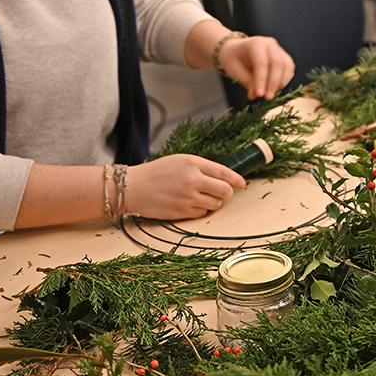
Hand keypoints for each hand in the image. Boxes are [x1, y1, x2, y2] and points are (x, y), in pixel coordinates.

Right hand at [126, 154, 245, 218]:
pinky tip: (190, 204)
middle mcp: (193, 180)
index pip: (224, 172)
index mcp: (193, 164)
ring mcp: (187, 198)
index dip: (236, 179)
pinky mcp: (181, 212)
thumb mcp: (181, 161)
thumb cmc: (157, 172)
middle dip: (226, 192)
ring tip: (201, 197)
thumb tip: (224, 177)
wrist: (133, 187)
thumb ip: (202, 167)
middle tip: (220, 192)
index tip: (242, 183)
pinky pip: (202, 214)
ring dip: (213, 202)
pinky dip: (200, 211)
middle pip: (225, 191)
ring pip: (216, 204)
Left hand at [217, 35, 294, 98]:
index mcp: (255, 43)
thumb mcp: (234, 70)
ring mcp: (278, 49)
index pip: (262, 63)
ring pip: (287, 66)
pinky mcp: (283, 56)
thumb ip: (247, 81)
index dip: (262, 80)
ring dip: (281, 83)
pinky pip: (289, 69)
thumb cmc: (233, 59)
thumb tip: (256, 95)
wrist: (235, 49)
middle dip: (274, 83)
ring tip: (269, 94)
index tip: (259, 94)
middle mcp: (270, 44)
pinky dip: (284, 80)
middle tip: (267, 98)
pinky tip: (274, 88)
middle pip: (278, 64)